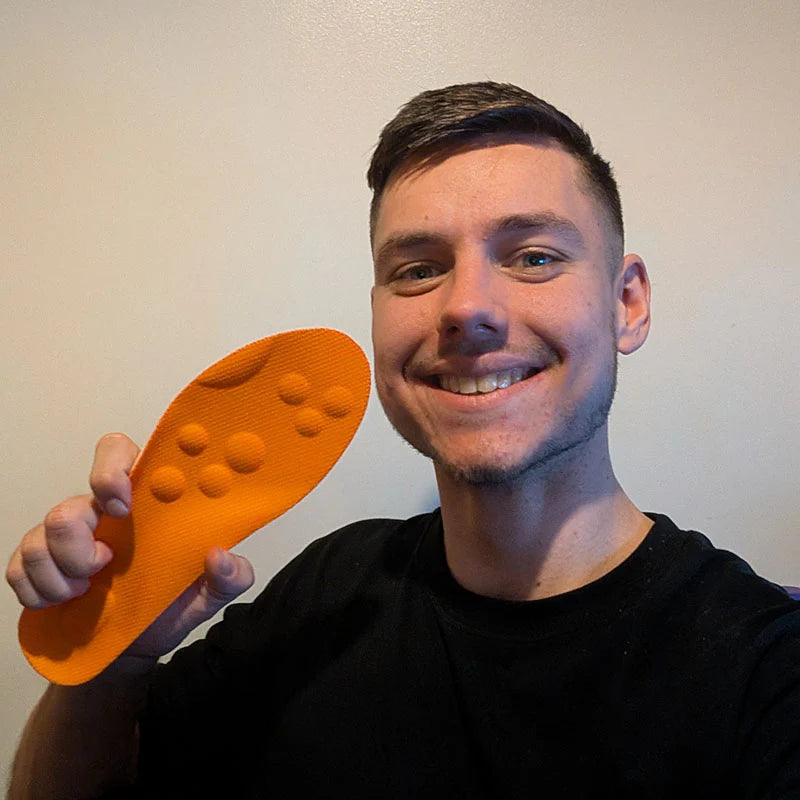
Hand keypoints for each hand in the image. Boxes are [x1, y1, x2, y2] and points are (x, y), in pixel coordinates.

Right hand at [6, 432, 254, 665]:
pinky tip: (66, 601)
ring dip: (64, 575)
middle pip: (69, 504)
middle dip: (78, 539)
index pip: (117, 453)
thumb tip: (221, 556)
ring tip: (89, 591)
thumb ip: (230, 576)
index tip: (123, 506)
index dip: (111, 468)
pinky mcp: (35, 563)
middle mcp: (99, 514)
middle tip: (103, 563)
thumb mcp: (209, 595)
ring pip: (43, 536)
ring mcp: (63, 537)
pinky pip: (20, 566)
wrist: (131, 649)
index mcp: (141, 506)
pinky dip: (41, 591)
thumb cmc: (168, 607)